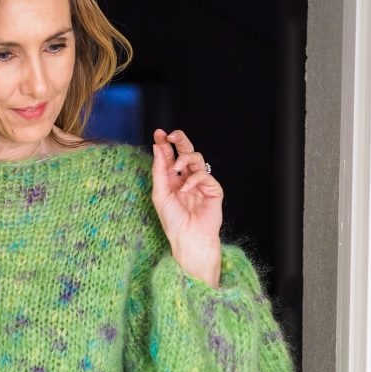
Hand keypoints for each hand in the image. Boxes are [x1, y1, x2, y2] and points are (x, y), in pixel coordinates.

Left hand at [151, 128, 222, 286]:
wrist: (189, 238)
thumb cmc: (173, 221)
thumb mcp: (160, 194)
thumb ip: (159, 170)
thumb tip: (157, 147)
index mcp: (172, 180)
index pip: (169, 157)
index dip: (164, 144)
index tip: (158, 134)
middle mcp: (186, 179)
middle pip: (185, 152)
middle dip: (179, 140)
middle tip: (171, 135)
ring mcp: (201, 183)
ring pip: (196, 158)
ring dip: (185, 158)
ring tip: (177, 167)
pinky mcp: (213, 189)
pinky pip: (204, 174)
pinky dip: (193, 179)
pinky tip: (185, 189)